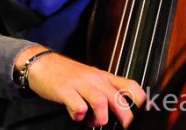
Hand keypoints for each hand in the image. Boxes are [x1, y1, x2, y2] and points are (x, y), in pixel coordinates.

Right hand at [16, 47, 145, 126]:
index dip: (141, 101)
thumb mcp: (90, 79)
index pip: (130, 86)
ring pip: (100, 101)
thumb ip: (103, 95)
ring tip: (95, 122)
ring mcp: (80, 84)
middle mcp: (95, 79)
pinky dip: (79, 116)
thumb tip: (114, 116)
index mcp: (104, 77)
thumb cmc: (67, 74)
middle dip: (125, 117)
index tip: (144, 114)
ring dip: (101, 118)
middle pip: (118, 98)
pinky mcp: (65, 90)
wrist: (42, 63)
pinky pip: (78, 106)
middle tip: (124, 127)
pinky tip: (76, 115)